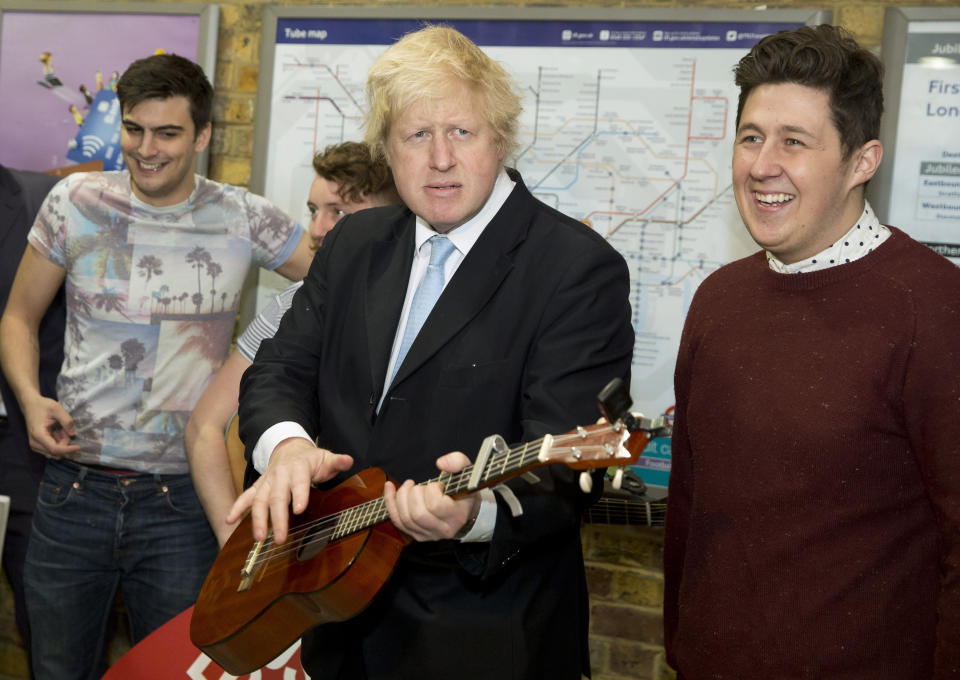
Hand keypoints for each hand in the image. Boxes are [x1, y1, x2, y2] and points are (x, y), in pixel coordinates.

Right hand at [23, 396, 79, 456]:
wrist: (30, 405)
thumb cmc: (42, 406)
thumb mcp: (57, 409)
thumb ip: (66, 421)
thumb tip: (72, 434)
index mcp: (38, 435)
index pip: (55, 449)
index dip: (68, 450)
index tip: (79, 447)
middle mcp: (34, 443)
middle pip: (55, 451)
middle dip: (65, 442)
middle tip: (66, 429)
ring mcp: (35, 445)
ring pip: (54, 451)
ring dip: (62, 442)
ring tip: (61, 429)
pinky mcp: (37, 445)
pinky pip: (51, 449)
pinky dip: (58, 442)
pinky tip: (58, 432)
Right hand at [226, 437, 352, 543]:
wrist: (289, 448)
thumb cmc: (311, 459)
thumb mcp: (325, 458)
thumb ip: (337, 462)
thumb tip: (349, 460)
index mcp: (299, 467)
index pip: (299, 482)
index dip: (299, 494)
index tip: (299, 509)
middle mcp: (280, 474)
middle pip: (277, 496)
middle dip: (278, 517)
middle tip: (280, 538)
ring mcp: (268, 480)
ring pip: (260, 500)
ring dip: (258, 519)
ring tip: (259, 538)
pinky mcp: (259, 486)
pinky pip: (246, 497)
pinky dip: (237, 507)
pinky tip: (229, 521)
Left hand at [383, 451, 480, 541]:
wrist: (466, 512)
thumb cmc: (465, 491)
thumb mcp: (467, 472)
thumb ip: (457, 462)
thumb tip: (441, 463)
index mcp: (457, 516)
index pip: (435, 505)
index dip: (432, 489)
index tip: (437, 485)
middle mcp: (443, 530)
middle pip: (417, 514)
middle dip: (414, 494)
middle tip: (420, 486)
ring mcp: (429, 535)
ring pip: (405, 519)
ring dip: (401, 497)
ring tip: (409, 486)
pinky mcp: (417, 534)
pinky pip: (397, 521)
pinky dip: (390, 502)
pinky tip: (390, 487)